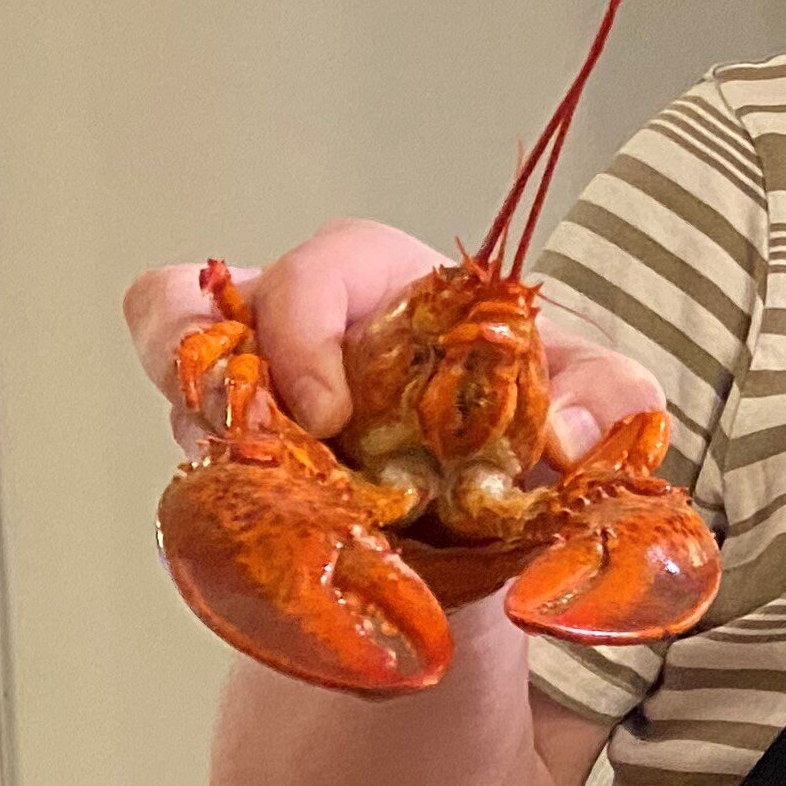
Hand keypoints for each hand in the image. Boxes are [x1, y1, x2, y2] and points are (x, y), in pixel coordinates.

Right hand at [125, 221, 663, 461]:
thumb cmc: (537, 428)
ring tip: (228, 462)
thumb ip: (608, 400)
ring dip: (189, 404)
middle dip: (215, 363)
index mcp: (399, 291)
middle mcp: (315, 324)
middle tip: (252, 439)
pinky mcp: (239, 443)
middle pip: (217, 301)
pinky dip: (191, 451)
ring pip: (177, 351)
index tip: (330, 413)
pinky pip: (180, 422)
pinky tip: (230, 495)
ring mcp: (263, 381)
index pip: (331, 261)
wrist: (506, 524)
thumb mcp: (592, 404)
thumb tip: (570, 435)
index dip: (307, 323)